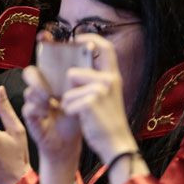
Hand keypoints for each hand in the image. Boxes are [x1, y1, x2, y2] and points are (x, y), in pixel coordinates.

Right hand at [21, 65, 82, 183]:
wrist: (68, 143)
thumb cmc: (75, 120)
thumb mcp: (81, 99)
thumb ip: (81, 83)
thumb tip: (89, 63)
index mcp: (53, 83)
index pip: (44, 64)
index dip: (44, 59)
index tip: (51, 56)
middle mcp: (41, 91)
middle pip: (30, 73)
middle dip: (37, 78)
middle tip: (50, 87)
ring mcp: (34, 103)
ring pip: (28, 91)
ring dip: (40, 96)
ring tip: (51, 102)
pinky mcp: (30, 116)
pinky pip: (28, 107)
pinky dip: (37, 109)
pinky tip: (47, 114)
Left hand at [61, 35, 137, 164]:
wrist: (116, 145)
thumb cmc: (107, 123)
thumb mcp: (107, 97)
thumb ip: (96, 81)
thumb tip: (74, 70)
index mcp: (113, 77)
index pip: (106, 48)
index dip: (91, 38)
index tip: (77, 39)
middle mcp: (109, 80)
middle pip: (73, 73)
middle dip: (69, 90)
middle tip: (80, 105)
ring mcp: (100, 90)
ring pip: (67, 90)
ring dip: (69, 103)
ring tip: (84, 114)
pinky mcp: (90, 101)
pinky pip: (67, 103)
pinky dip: (69, 113)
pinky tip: (83, 120)